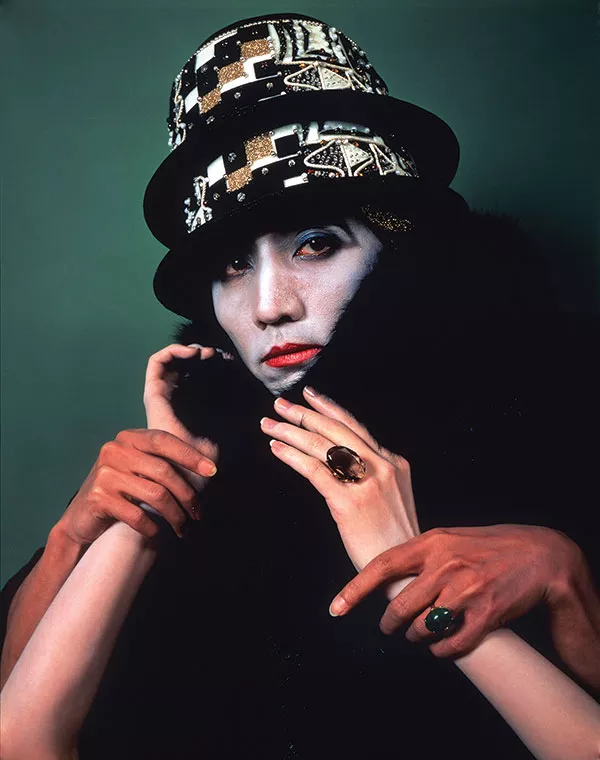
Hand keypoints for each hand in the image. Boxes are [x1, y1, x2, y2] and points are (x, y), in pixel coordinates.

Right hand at [57, 428, 217, 544]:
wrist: (80, 520)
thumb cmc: (119, 493)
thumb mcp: (137, 469)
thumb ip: (161, 462)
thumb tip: (207, 466)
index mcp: (127, 438)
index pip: (163, 440)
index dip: (189, 455)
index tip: (211, 471)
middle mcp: (114, 451)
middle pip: (164, 471)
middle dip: (187, 495)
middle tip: (198, 513)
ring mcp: (104, 474)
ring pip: (155, 494)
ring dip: (175, 515)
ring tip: (183, 527)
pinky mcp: (98, 498)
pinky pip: (137, 514)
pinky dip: (152, 526)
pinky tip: (157, 532)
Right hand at [144, 343, 222, 488]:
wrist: (183, 477)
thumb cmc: (202, 466)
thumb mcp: (226, 436)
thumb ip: (235, 418)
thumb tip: (252, 397)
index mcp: (189, 408)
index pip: (197, 375)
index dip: (212, 363)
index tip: (230, 362)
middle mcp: (173, 401)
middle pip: (183, 365)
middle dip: (200, 354)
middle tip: (218, 355)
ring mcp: (161, 397)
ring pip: (170, 360)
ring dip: (188, 350)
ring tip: (205, 353)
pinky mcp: (152, 395)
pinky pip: (155, 364)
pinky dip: (171, 352)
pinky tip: (190, 354)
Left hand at [260, 386, 418, 570]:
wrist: (404, 573)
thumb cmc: (393, 540)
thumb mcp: (391, 496)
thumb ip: (371, 473)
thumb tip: (339, 458)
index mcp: (393, 462)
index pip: (355, 426)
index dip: (329, 408)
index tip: (309, 396)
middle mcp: (382, 467)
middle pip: (336, 429)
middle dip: (303, 414)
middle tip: (279, 405)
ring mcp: (367, 484)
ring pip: (322, 446)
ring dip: (291, 432)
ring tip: (269, 426)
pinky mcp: (349, 503)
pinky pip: (314, 470)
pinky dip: (292, 456)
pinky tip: (277, 450)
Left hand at [329, 524, 584, 658]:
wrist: (538, 555)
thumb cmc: (488, 546)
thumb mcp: (449, 538)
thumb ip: (420, 555)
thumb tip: (386, 577)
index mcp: (432, 542)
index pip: (382, 566)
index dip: (355, 590)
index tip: (336, 608)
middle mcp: (446, 565)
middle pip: (400, 607)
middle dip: (390, 623)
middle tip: (390, 627)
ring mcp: (466, 590)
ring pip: (423, 628)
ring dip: (416, 637)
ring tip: (420, 632)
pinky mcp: (486, 614)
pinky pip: (451, 645)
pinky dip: (441, 651)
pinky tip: (442, 645)